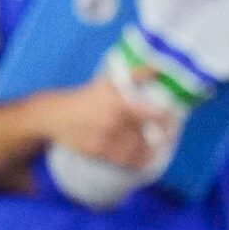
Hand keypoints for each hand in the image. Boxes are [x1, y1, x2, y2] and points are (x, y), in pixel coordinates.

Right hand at [43, 79, 173, 168]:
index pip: (155, 115)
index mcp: (120, 103)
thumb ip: (135, 74)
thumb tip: (157, 68)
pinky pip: (124, 160)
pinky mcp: (97, 151)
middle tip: (169, 136)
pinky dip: (137, 160)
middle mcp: (114, 122)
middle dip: (161, 137)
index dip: (169, 122)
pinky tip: (142, 158)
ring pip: (138, 149)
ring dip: (149, 150)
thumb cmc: (86, 97)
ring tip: (156, 148)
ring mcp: (105, 138)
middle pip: (148, 135)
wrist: (54, 116)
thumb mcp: (108, 82)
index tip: (175, 122)